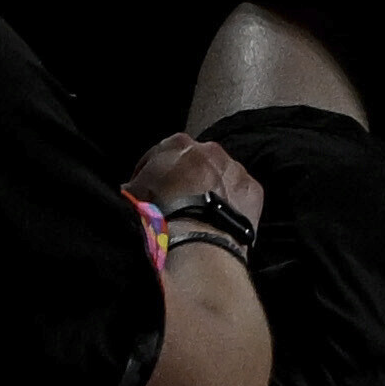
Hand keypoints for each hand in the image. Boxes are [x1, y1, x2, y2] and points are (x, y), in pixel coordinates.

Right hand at [126, 135, 267, 233]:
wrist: (197, 241)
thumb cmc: (160, 215)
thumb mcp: (134, 196)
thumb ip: (135, 187)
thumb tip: (131, 192)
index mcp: (177, 144)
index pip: (160, 155)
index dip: (152, 174)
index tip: (149, 191)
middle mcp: (209, 149)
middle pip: (194, 162)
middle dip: (186, 179)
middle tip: (177, 202)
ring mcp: (235, 168)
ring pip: (220, 176)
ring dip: (211, 189)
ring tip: (200, 214)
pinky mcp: (253, 190)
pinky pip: (239, 194)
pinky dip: (232, 203)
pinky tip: (220, 220)